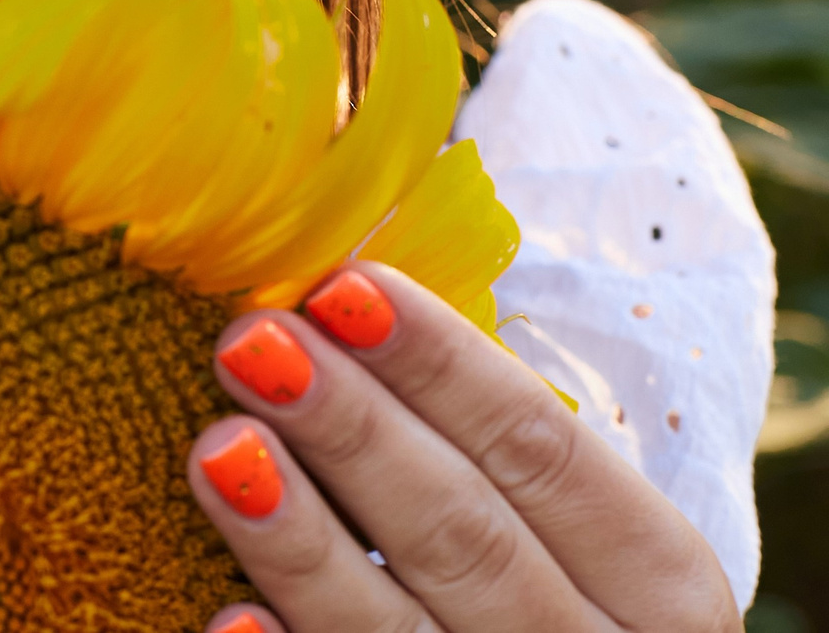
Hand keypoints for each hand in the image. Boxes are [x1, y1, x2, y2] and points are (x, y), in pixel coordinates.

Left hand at [186, 261, 737, 632]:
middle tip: (252, 340)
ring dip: (302, 541)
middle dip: (354, 430)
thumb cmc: (550, 596)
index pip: (545, 451)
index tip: (342, 285)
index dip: (443, 364)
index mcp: (664, 585)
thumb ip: (487, 451)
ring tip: (219, 448)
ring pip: (394, 629)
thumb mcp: (569, 537)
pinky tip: (229, 617)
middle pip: (465, 532)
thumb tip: (343, 310)